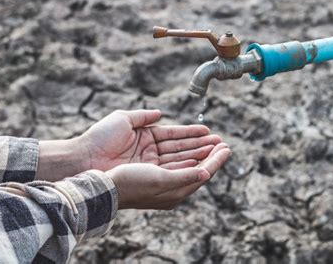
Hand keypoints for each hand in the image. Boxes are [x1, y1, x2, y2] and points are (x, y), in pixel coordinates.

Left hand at [79, 109, 221, 171]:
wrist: (84, 158)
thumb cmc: (99, 138)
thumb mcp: (123, 120)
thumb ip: (143, 116)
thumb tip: (160, 113)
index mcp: (146, 139)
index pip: (175, 136)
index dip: (192, 133)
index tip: (208, 131)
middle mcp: (151, 155)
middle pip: (182, 150)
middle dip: (203, 146)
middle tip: (222, 143)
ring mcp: (151, 167)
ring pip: (182, 161)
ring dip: (202, 156)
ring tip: (220, 151)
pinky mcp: (151, 179)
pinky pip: (176, 173)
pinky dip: (191, 168)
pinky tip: (206, 163)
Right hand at [107, 143, 230, 209]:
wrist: (104, 187)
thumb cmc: (131, 184)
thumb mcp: (161, 180)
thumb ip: (185, 176)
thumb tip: (207, 173)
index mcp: (175, 192)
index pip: (203, 173)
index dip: (216, 160)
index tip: (228, 147)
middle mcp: (171, 187)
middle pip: (197, 167)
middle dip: (210, 154)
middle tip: (223, 142)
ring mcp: (162, 179)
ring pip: (186, 162)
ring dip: (199, 150)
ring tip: (211, 140)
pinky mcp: (152, 172)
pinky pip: (175, 161)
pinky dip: (185, 153)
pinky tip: (190, 148)